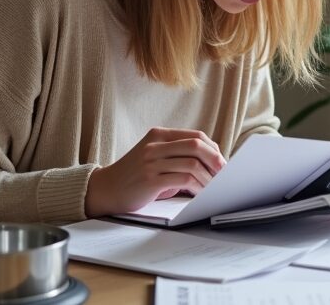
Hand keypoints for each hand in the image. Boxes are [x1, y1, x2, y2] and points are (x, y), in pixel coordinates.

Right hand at [85, 127, 225, 216]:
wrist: (104, 189)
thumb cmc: (136, 176)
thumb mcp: (155, 157)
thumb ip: (177, 155)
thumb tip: (211, 164)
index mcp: (159, 135)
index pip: (196, 136)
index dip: (213, 149)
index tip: (222, 163)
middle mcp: (155, 145)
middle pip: (196, 145)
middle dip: (215, 160)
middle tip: (225, 174)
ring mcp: (152, 161)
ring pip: (192, 164)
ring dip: (208, 178)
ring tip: (214, 188)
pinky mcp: (150, 179)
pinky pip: (183, 180)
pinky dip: (197, 187)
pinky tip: (200, 194)